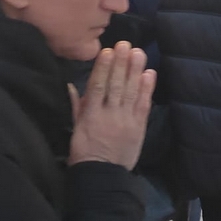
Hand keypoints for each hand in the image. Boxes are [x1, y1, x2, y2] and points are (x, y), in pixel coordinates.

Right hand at [68, 42, 155, 169]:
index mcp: (90, 115)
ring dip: (135, 71)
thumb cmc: (85, 152)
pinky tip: (149, 74)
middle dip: (121, 64)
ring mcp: (125, 120)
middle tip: (125, 44)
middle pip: (115, 85)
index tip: (107, 52)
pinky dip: (147, 89)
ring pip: (130, 91)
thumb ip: (76, 106)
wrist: (102, 176)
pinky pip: (143, 105)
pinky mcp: (139, 127)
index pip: (97, 87)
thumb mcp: (76, 129)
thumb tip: (71, 86)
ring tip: (138, 53)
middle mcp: (108, 114)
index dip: (103, 68)